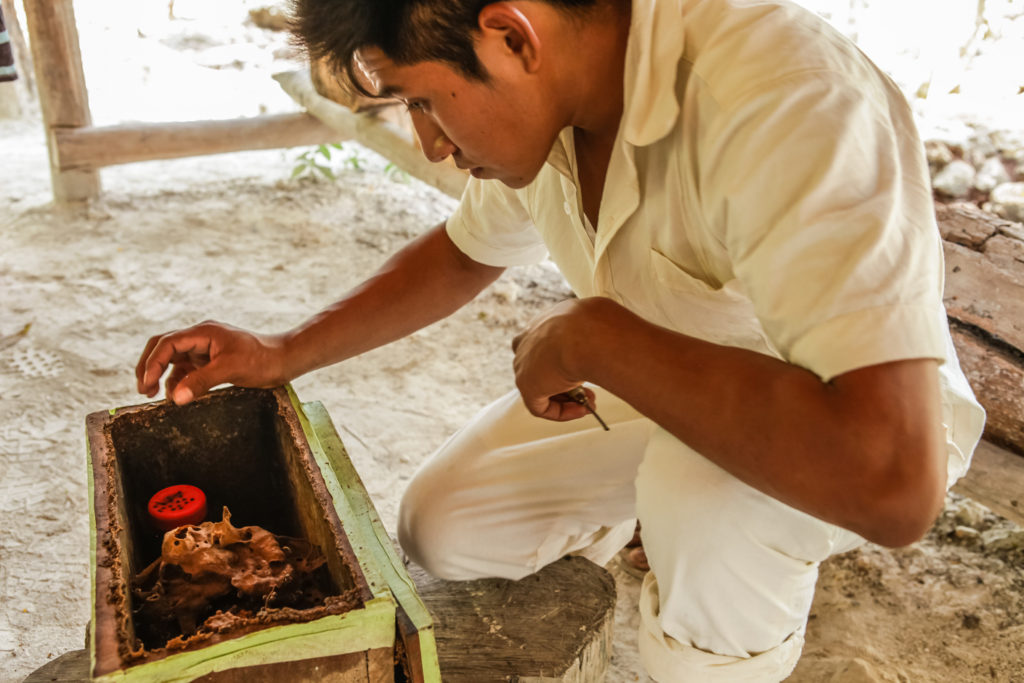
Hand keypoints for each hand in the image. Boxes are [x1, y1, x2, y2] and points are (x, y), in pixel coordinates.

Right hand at [135, 321, 287, 404]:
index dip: (153, 363)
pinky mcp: (210, 361)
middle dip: (150, 366)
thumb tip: (174, 398)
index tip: (147, 384)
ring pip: (173, 359)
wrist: (283, 360)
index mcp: (203, 332)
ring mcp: (205, 349)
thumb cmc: (261, 360)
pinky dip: (177, 381)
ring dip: (161, 375)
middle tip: (143, 389)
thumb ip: (201, 383)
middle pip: (163, 347)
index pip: (167, 343)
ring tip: (153, 394)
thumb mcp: (230, 370)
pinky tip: (175, 395)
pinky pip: (186, 369)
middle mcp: (200, 338)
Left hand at [511, 298, 605, 421]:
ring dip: (568, 400)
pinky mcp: (526, 384)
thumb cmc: (598, 326)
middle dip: (569, 383)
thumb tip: (611, 344)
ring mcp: (524, 362)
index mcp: (545, 321)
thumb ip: (595, 337)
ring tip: (591, 404)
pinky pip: (541, 407)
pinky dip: (562, 412)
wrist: (589, 334)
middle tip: (591, 392)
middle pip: (543, 368)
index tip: (588, 367)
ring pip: (542, 388)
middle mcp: (529, 339)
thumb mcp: (598, 327)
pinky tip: (582, 409)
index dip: (568, 362)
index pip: (548, 344)